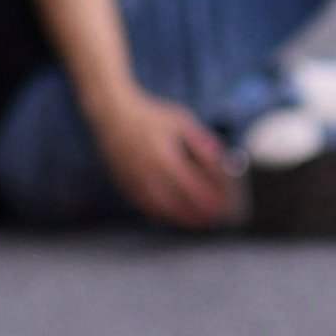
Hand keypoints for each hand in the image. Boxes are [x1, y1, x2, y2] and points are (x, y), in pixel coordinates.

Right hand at [92, 84, 238, 231]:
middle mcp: (148, 173)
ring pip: (160, 209)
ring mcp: (134, 181)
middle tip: (214, 219)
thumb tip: (222, 160)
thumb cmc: (151, 116)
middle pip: (178, 204)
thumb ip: (202, 142)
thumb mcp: (182, 121)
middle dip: (198, 214)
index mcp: (164, 157)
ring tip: (198, 222)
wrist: (112, 113)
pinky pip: (145, 206)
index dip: (209, 199)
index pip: (193, 187)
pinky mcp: (124, 184)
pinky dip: (162, 213)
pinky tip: (174, 215)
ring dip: (181, 218)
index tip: (223, 205)